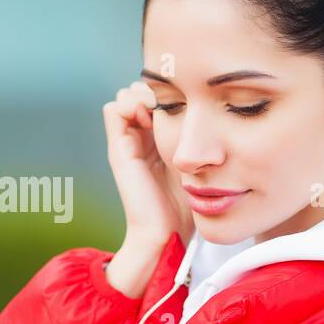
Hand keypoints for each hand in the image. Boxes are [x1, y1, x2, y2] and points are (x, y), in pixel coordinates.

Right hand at [103, 79, 194, 247]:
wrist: (166, 232)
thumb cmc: (187, 206)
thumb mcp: (198, 165)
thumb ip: (199, 145)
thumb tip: (209, 117)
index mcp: (156, 142)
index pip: (155, 99)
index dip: (168, 94)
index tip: (187, 103)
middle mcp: (138, 139)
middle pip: (138, 92)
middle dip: (156, 91)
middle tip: (174, 105)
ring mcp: (125, 143)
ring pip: (125, 96)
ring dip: (143, 95)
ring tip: (162, 111)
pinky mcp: (118, 149)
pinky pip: (114, 108)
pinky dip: (132, 104)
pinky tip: (151, 116)